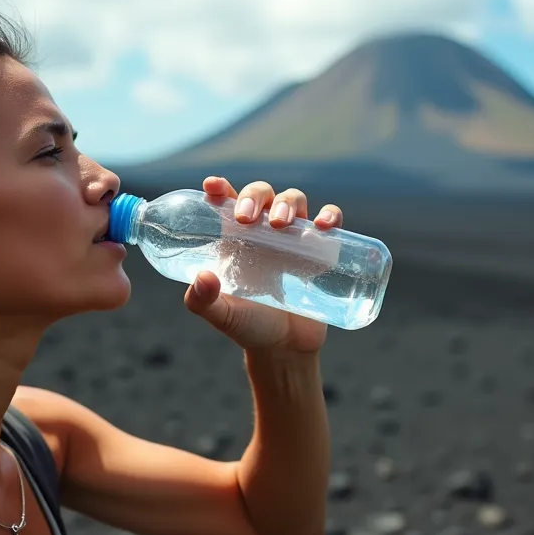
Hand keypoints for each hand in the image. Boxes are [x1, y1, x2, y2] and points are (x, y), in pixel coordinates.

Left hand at [183, 176, 343, 354]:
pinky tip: (324, 226)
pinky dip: (330, 216)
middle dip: (254, 196)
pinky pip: (330, 221)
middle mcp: (263, 232)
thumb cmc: (248, 326)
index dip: (220, 188)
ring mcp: (293, 239)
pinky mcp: (319, 250)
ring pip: (293, 200)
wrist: (285, 348)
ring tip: (280, 224)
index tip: (212, 186)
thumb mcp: (222, 316)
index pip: (227, 203)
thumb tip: (202, 277)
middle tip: (248, 219)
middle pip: (261, 194)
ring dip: (287, 203)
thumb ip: (202, 301)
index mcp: (235, 239)